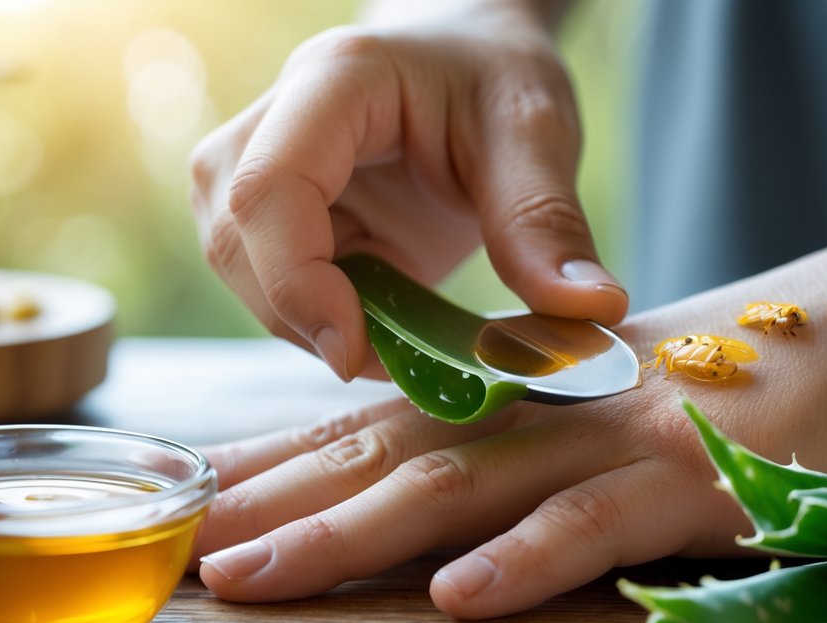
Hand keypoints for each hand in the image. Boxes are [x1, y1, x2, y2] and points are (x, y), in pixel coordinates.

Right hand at [189, 2, 627, 380]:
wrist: (463, 59)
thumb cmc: (492, 75)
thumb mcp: (534, 132)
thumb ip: (547, 221)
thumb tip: (591, 309)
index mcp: (334, 84)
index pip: (267, 188)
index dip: (294, 282)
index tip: (354, 353)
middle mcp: (271, 122)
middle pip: (235, 239)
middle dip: (302, 317)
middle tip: (394, 359)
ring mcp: (258, 169)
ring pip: (240, 270)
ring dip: (309, 324)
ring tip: (398, 337)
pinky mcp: (272, 215)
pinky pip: (270, 285)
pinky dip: (321, 321)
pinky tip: (381, 322)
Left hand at [194, 209, 826, 617]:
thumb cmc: (723, 371)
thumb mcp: (601, 394)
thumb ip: (518, 431)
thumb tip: (429, 487)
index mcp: (518, 388)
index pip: (377, 421)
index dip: (284, 461)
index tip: (198, 496)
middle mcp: (544, 409)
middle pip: (386, 453)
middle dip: (280, 503)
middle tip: (185, 546)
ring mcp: (613, 441)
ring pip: (461, 486)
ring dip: (352, 532)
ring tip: (258, 573)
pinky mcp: (694, 481)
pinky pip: (598, 524)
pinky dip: (527, 555)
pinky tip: (457, 589)